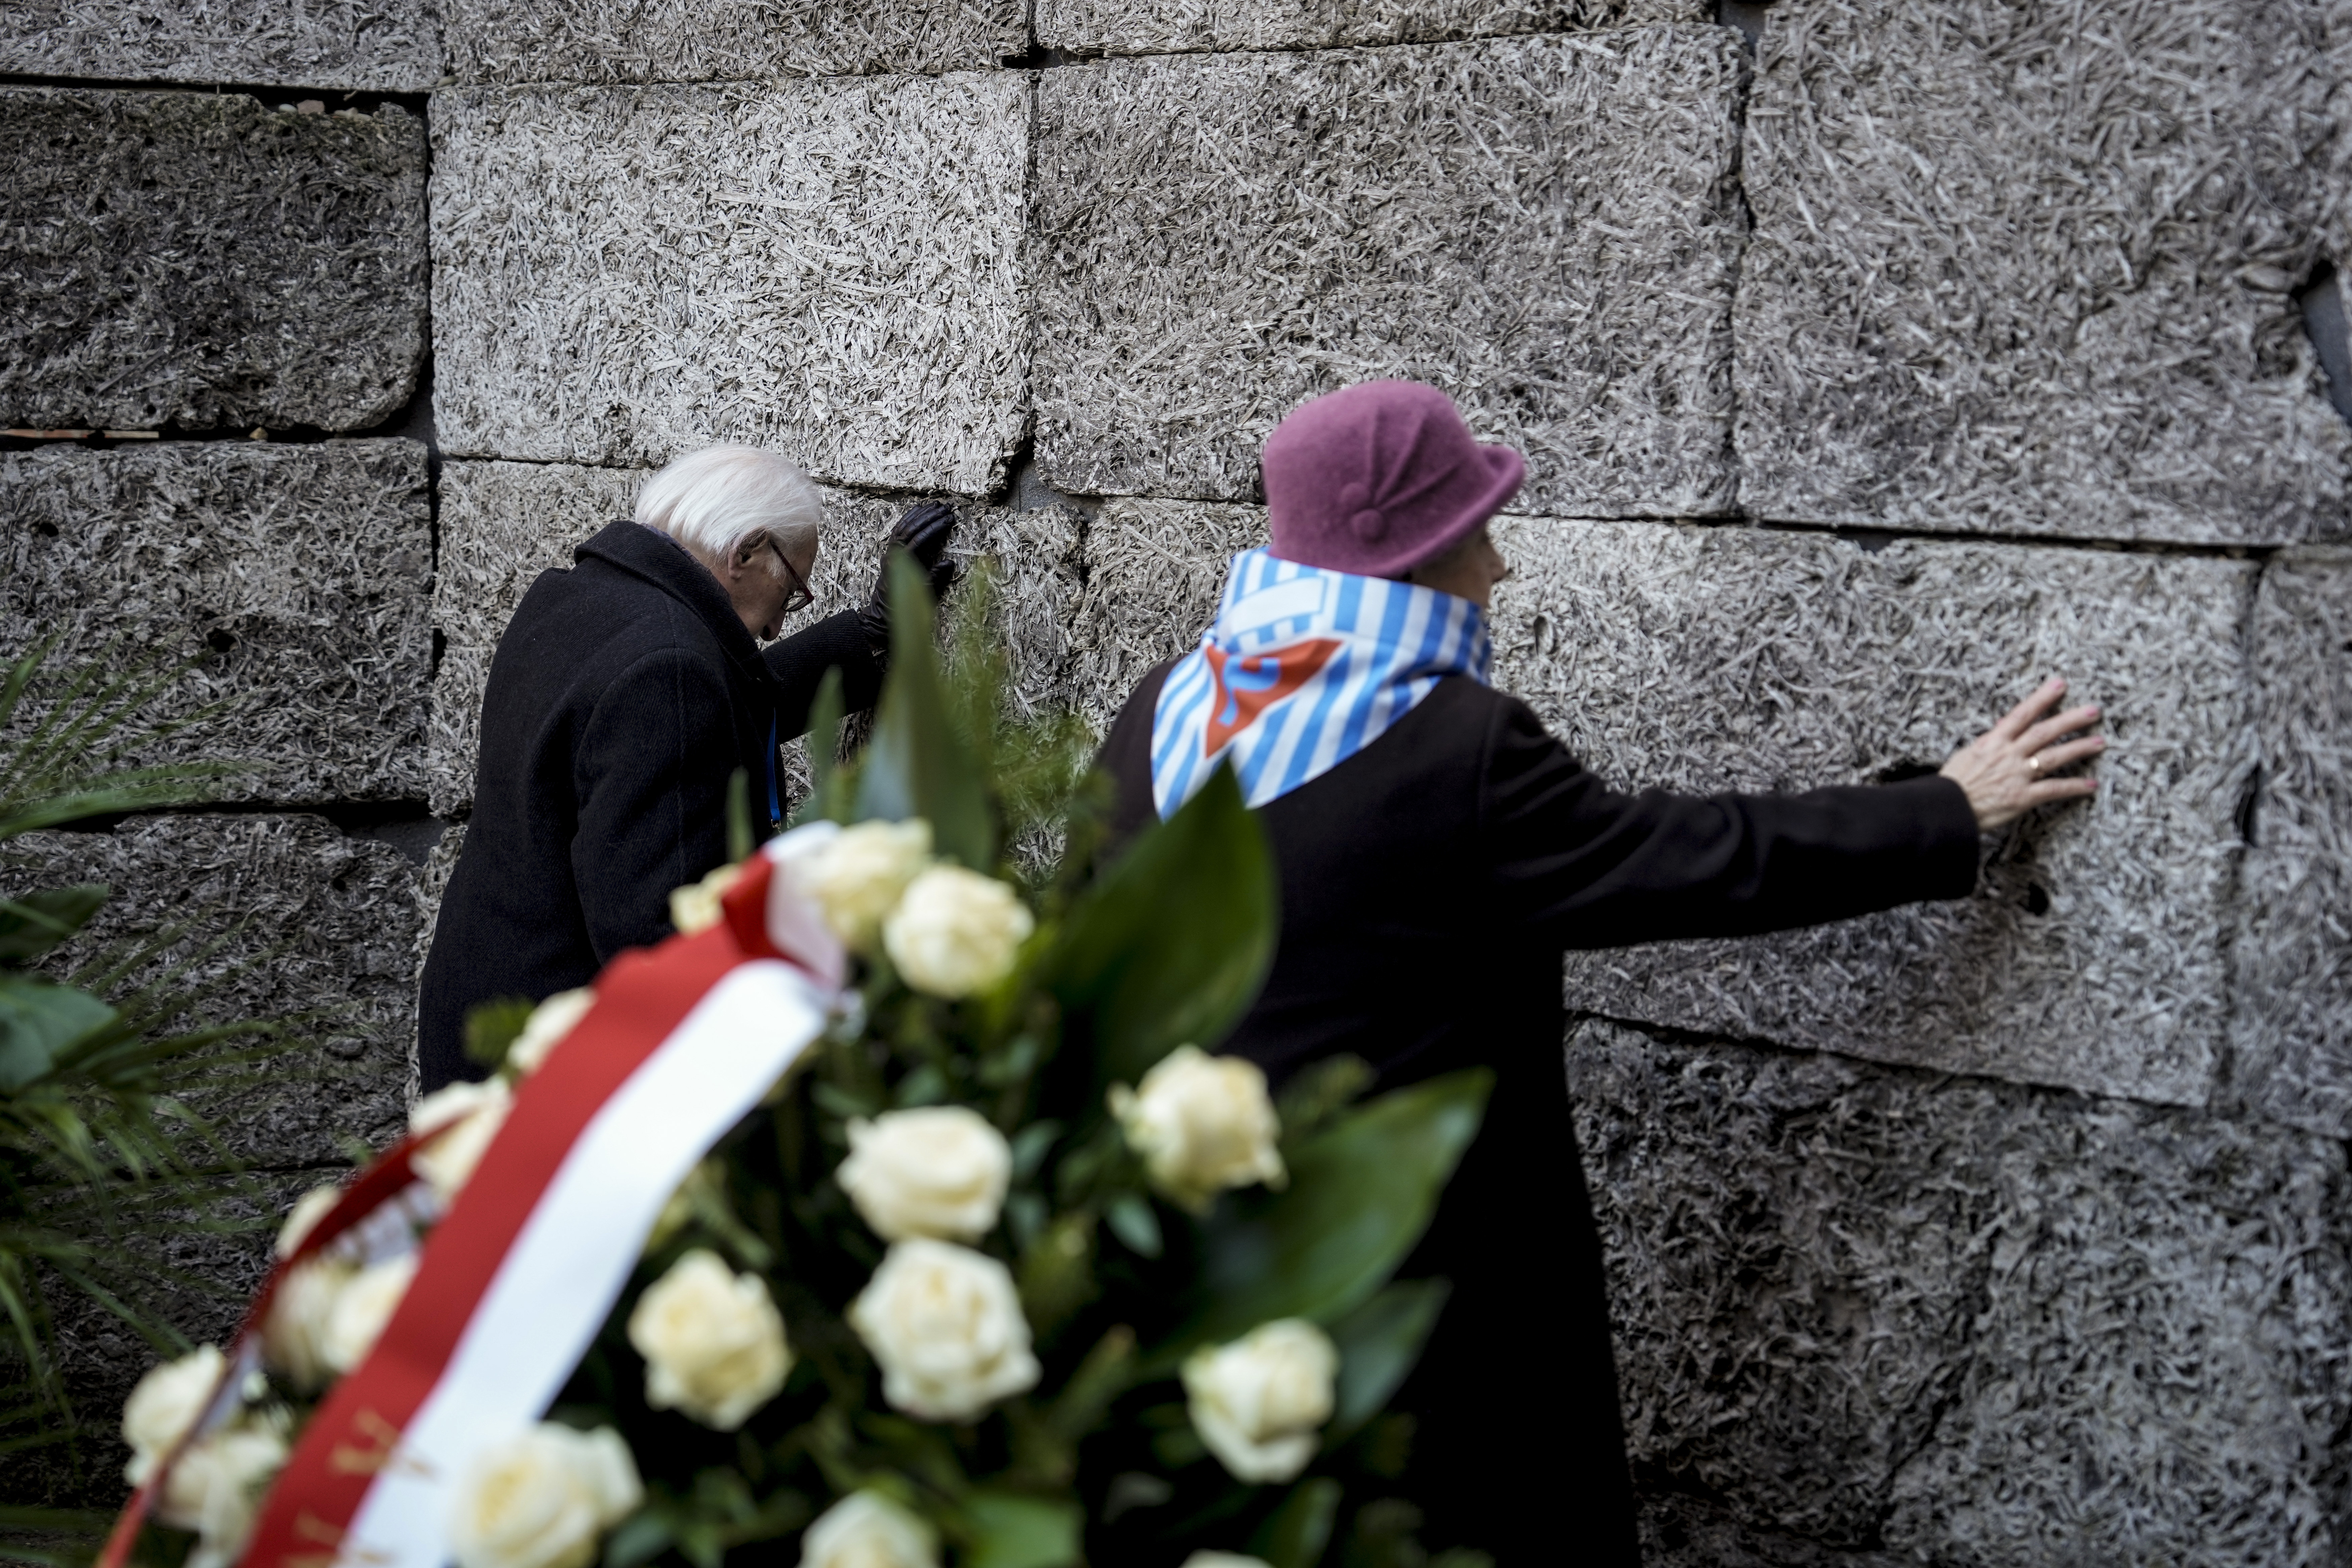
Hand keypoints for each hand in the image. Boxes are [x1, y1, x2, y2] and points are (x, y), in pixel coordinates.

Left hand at [868, 501, 959, 607]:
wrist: (884, 612)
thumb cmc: (905, 606)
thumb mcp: (924, 594)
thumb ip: (935, 577)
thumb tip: (949, 562)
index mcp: (902, 563)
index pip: (921, 539)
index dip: (936, 528)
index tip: (950, 519)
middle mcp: (894, 553)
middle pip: (912, 528)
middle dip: (930, 516)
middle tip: (946, 507)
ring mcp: (891, 550)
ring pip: (904, 525)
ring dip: (920, 514)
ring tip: (935, 505)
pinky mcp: (891, 550)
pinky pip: (898, 529)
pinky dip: (908, 518)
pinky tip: (918, 510)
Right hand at [1939, 677, 2104, 831]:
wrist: (1945, 809)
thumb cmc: (1953, 783)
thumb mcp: (1968, 754)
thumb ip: (1990, 742)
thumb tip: (2003, 726)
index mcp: (1993, 742)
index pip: (2021, 714)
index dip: (2042, 698)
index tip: (2059, 685)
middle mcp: (2008, 755)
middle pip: (2044, 732)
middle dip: (2070, 720)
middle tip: (2093, 711)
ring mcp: (2017, 775)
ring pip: (2053, 757)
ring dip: (2079, 748)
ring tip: (2099, 742)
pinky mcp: (2022, 797)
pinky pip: (2053, 789)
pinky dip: (2073, 787)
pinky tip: (2090, 785)